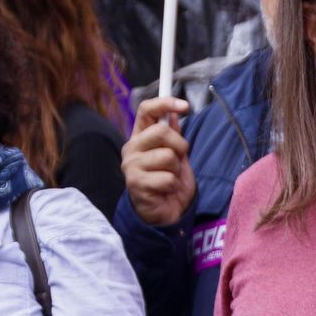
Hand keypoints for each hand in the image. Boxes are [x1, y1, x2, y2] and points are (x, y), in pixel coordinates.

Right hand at [122, 96, 195, 225]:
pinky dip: (174, 185)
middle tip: (178, 160)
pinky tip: (166, 190)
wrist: (164, 211)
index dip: (164, 104)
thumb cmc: (169, 180)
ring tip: (170, 178)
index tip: (185, 106)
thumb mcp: (176, 154)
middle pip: (162, 132)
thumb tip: (173, 113)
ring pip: (167, 156)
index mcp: (140, 137)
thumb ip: (173, 135)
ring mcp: (131, 166)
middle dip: (180, 146)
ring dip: (177, 170)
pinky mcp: (136, 183)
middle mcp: (131, 148)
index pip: (146, 110)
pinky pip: (167, 178)